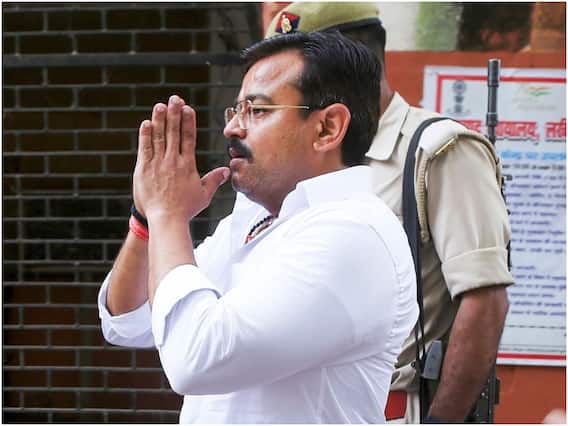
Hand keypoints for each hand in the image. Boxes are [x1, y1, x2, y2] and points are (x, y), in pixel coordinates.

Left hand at [133, 95, 229, 222]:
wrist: (166, 220)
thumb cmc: (186, 209)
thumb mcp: (204, 195)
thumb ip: (214, 180)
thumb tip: (227, 171)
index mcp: (187, 165)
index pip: (189, 138)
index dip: (188, 121)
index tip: (188, 108)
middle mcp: (173, 161)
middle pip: (174, 132)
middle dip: (174, 114)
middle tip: (174, 98)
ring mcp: (158, 164)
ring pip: (159, 137)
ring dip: (159, 120)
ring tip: (160, 105)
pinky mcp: (144, 169)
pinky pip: (145, 148)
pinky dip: (146, 135)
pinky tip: (147, 123)